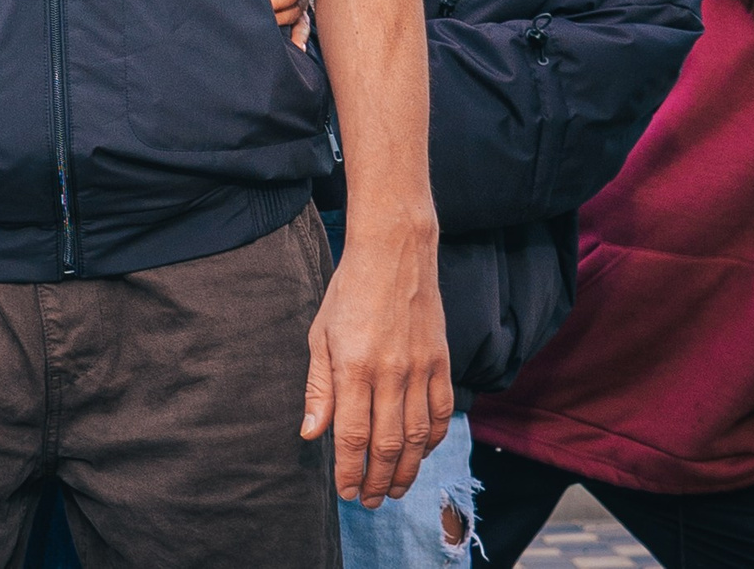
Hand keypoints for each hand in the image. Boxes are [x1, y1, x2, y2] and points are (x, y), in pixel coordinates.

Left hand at [300, 223, 450, 507]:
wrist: (395, 252)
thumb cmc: (350, 291)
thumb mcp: (320, 334)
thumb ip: (319, 387)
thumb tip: (312, 433)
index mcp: (355, 367)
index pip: (353, 436)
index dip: (349, 471)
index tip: (346, 492)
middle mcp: (391, 373)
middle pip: (388, 445)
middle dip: (378, 480)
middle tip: (371, 501)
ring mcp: (420, 368)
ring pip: (418, 436)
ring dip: (407, 470)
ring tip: (396, 489)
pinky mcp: (441, 361)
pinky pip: (442, 412)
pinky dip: (433, 440)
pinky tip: (421, 453)